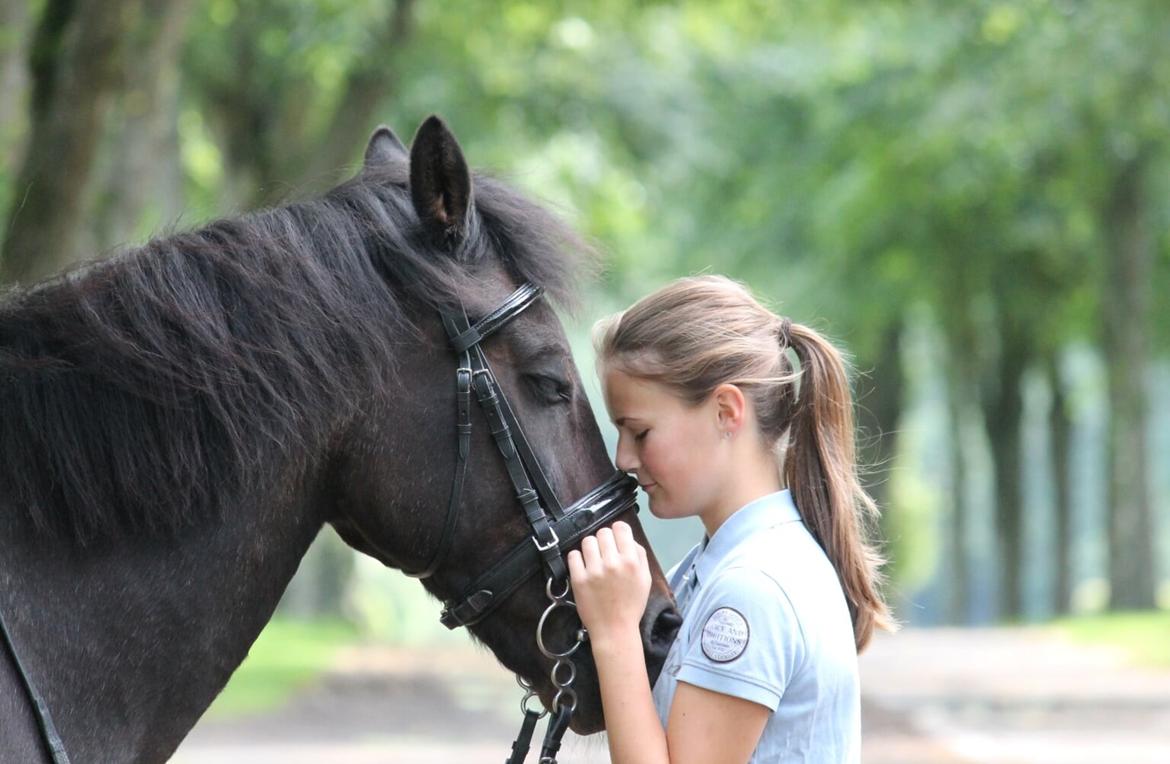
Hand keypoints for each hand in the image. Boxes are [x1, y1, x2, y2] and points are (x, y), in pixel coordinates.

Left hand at [567, 521, 650, 644]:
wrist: (614, 629)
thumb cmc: (631, 604)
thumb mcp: (645, 579)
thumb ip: (640, 556)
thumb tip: (628, 538)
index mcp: (631, 561)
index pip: (620, 527)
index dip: (618, 531)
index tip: (615, 539)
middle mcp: (612, 562)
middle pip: (603, 532)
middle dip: (604, 540)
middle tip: (604, 552)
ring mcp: (594, 570)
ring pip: (587, 541)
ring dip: (590, 548)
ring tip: (593, 559)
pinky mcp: (578, 579)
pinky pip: (573, 555)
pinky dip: (577, 558)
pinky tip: (583, 566)